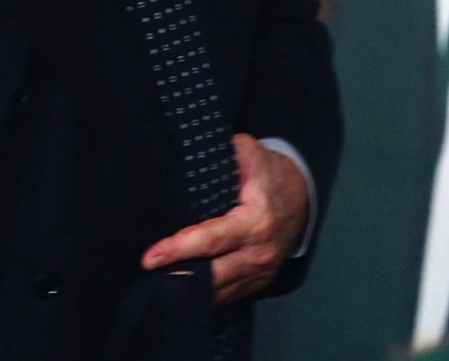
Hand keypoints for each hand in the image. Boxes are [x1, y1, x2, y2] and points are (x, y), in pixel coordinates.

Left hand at [139, 134, 309, 305]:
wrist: (300, 198)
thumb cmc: (266, 173)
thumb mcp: (247, 153)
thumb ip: (222, 154)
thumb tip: (189, 154)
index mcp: (256, 221)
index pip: (212, 240)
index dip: (180, 249)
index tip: (151, 257)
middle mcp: (260, 252)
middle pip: (214, 274)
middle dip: (178, 275)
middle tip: (147, 274)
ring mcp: (262, 271)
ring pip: (219, 290)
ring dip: (189, 288)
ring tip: (156, 281)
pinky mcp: (259, 281)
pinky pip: (228, 294)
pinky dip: (204, 292)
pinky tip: (180, 286)